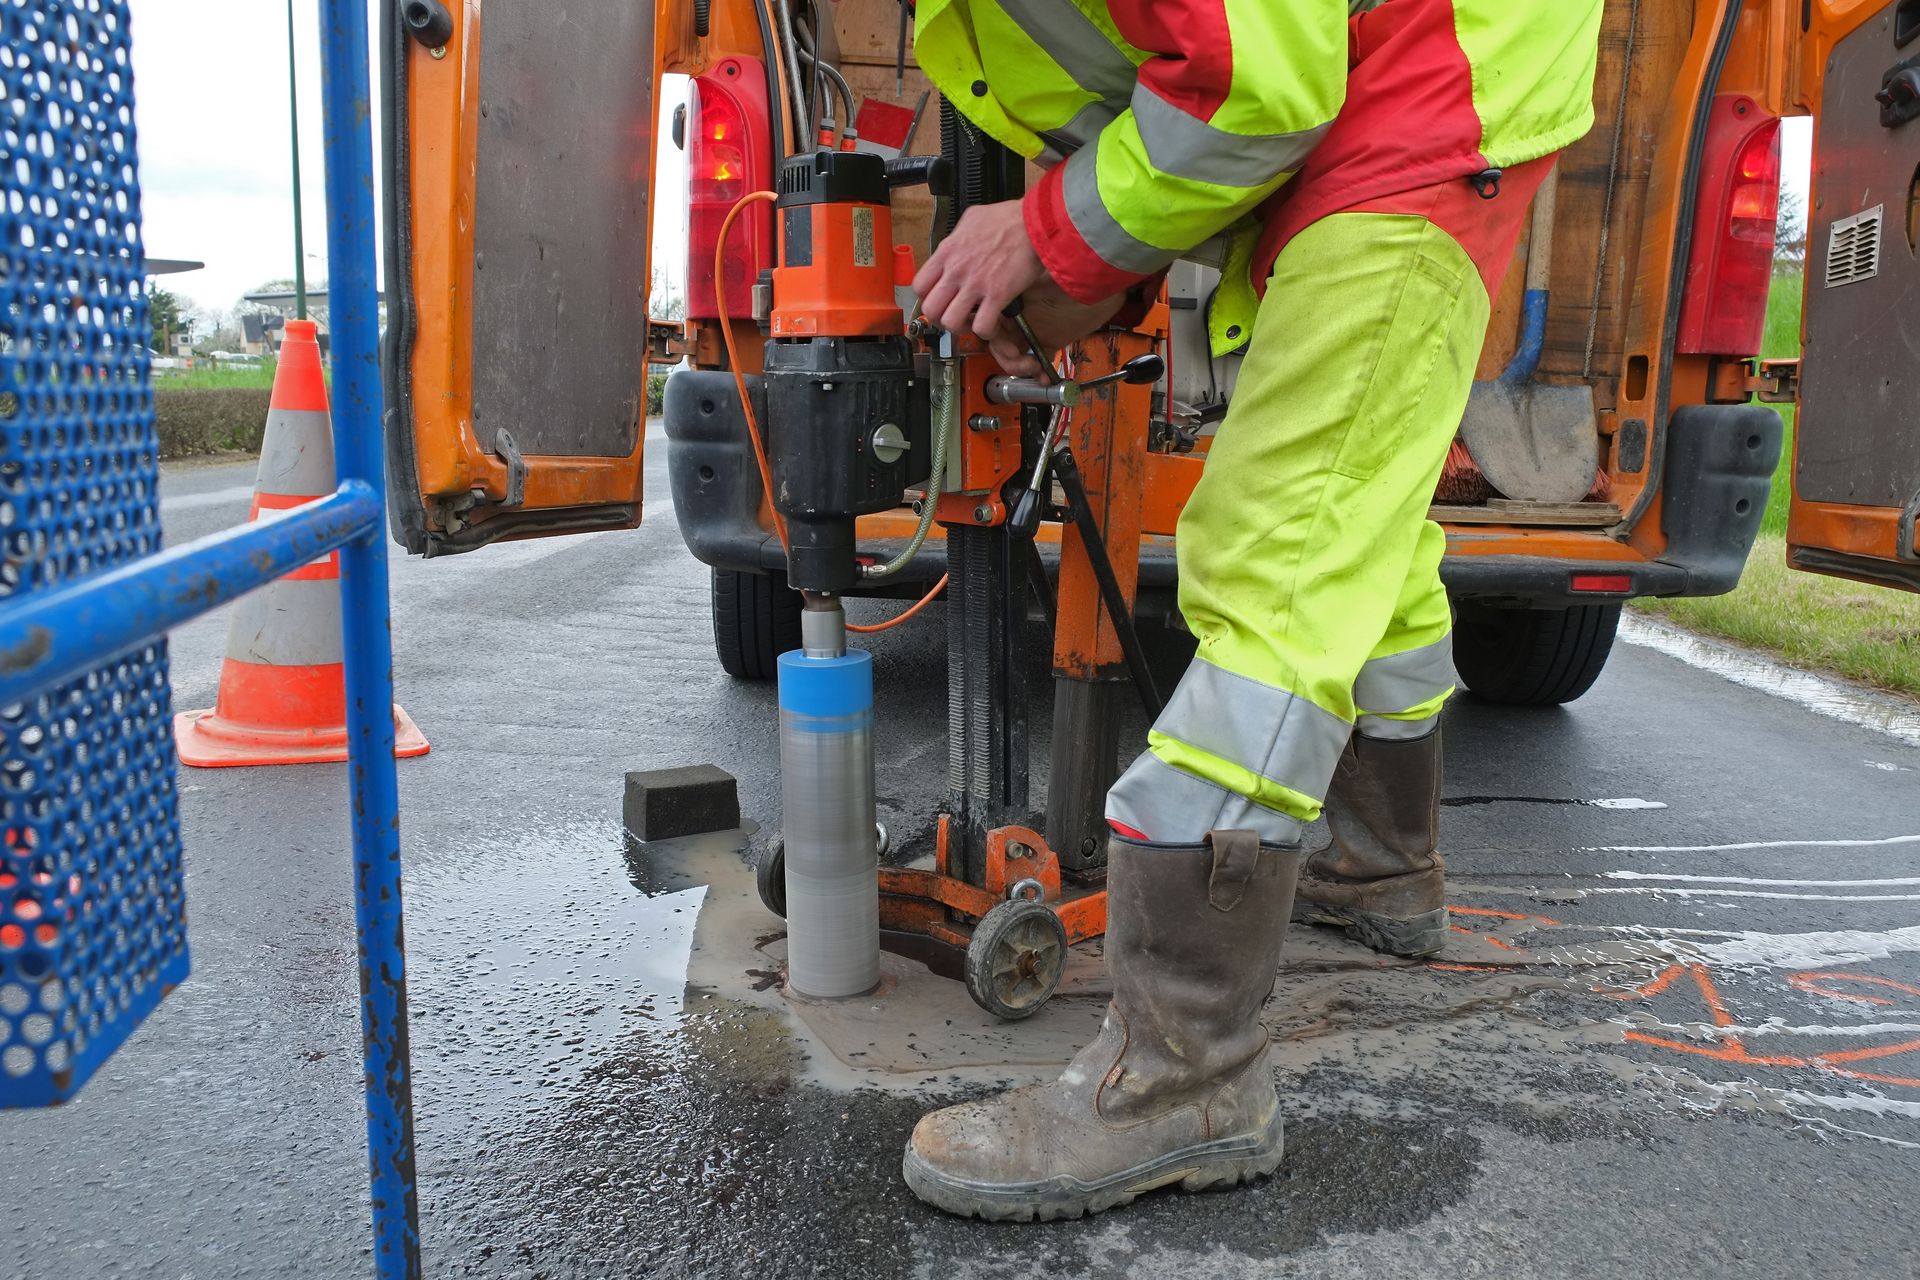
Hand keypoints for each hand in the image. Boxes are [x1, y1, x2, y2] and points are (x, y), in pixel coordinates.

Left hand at [913, 201, 1046, 343]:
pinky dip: (985, 331)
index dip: (927, 298)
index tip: (938, 300)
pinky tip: (992, 324)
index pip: (919, 285)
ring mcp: (976, 285)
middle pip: (930, 309)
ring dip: (960, 328)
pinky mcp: (997, 295)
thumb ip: (958, 235)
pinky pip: (981, 326)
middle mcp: (957, 271)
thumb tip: (957, 242)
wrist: (1035, 223)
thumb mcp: (972, 218)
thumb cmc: (1008, 219)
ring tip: (971, 322)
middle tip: (952, 316)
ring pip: (950, 322)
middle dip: (939, 318)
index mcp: (948, 252)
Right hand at [986, 282, 1125, 376]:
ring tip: (1035, 369)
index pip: (991, 321)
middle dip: (1008, 357)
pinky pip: (1036, 360)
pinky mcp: (1049, 341)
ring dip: (1021, 367)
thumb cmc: (1080, 277)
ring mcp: (1033, 329)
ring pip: (1014, 355)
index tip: (1007, 347)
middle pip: (999, 342)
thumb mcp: (1044, 280)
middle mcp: (1020, 313)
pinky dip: (1038, 372)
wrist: (1107, 287)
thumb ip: (1019, 289)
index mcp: (1013, 295)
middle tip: (1024, 362)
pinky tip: (1045, 376)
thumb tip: (998, 298)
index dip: (993, 336)